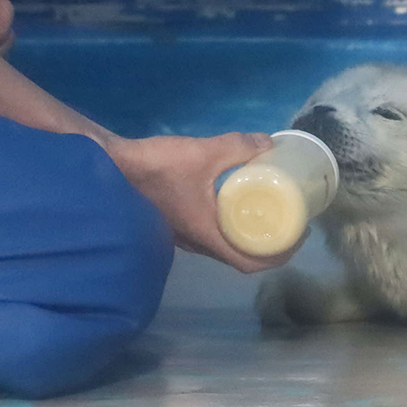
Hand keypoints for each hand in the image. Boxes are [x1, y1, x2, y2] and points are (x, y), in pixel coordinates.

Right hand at [107, 132, 298, 273]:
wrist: (108, 168)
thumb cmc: (156, 168)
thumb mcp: (203, 153)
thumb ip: (237, 147)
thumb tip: (268, 143)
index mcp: (207, 236)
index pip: (250, 263)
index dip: (279, 255)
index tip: (298, 235)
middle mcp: (197, 243)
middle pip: (242, 257)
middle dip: (270, 244)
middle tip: (290, 220)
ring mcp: (184, 237)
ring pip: (226, 246)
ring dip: (250, 236)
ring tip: (270, 210)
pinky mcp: (176, 224)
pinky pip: (212, 234)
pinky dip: (231, 225)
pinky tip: (238, 202)